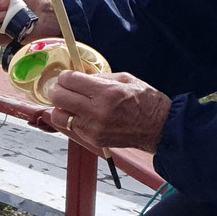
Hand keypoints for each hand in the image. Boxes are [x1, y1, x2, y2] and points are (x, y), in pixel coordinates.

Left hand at [45, 71, 171, 151]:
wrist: (159, 128)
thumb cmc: (146, 101)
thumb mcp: (125, 79)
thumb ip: (100, 78)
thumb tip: (80, 77)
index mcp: (106, 92)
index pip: (69, 80)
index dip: (64, 76)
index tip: (66, 76)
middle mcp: (97, 111)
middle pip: (58, 98)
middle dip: (56, 89)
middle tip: (61, 88)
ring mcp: (93, 128)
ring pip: (59, 116)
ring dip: (61, 107)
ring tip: (70, 103)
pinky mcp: (93, 139)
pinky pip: (71, 127)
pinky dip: (72, 119)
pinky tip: (82, 114)